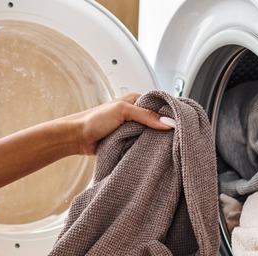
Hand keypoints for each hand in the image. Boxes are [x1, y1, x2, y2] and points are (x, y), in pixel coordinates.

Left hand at [61, 93, 175, 155]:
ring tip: (167, 147)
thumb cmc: (93, 120)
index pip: (159, 105)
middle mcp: (135, 114)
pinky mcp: (127, 142)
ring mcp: (132, 129)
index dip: (170, 113)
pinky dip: (146, 149)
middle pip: (157, 121)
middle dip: (164, 129)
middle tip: (176, 138)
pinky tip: (153, 154)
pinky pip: (141, 145)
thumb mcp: (122, 111)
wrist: (76, 138)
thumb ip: (145, 115)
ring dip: (154, 141)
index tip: (181, 123)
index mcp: (136, 100)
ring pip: (150, 135)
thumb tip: (167, 122)